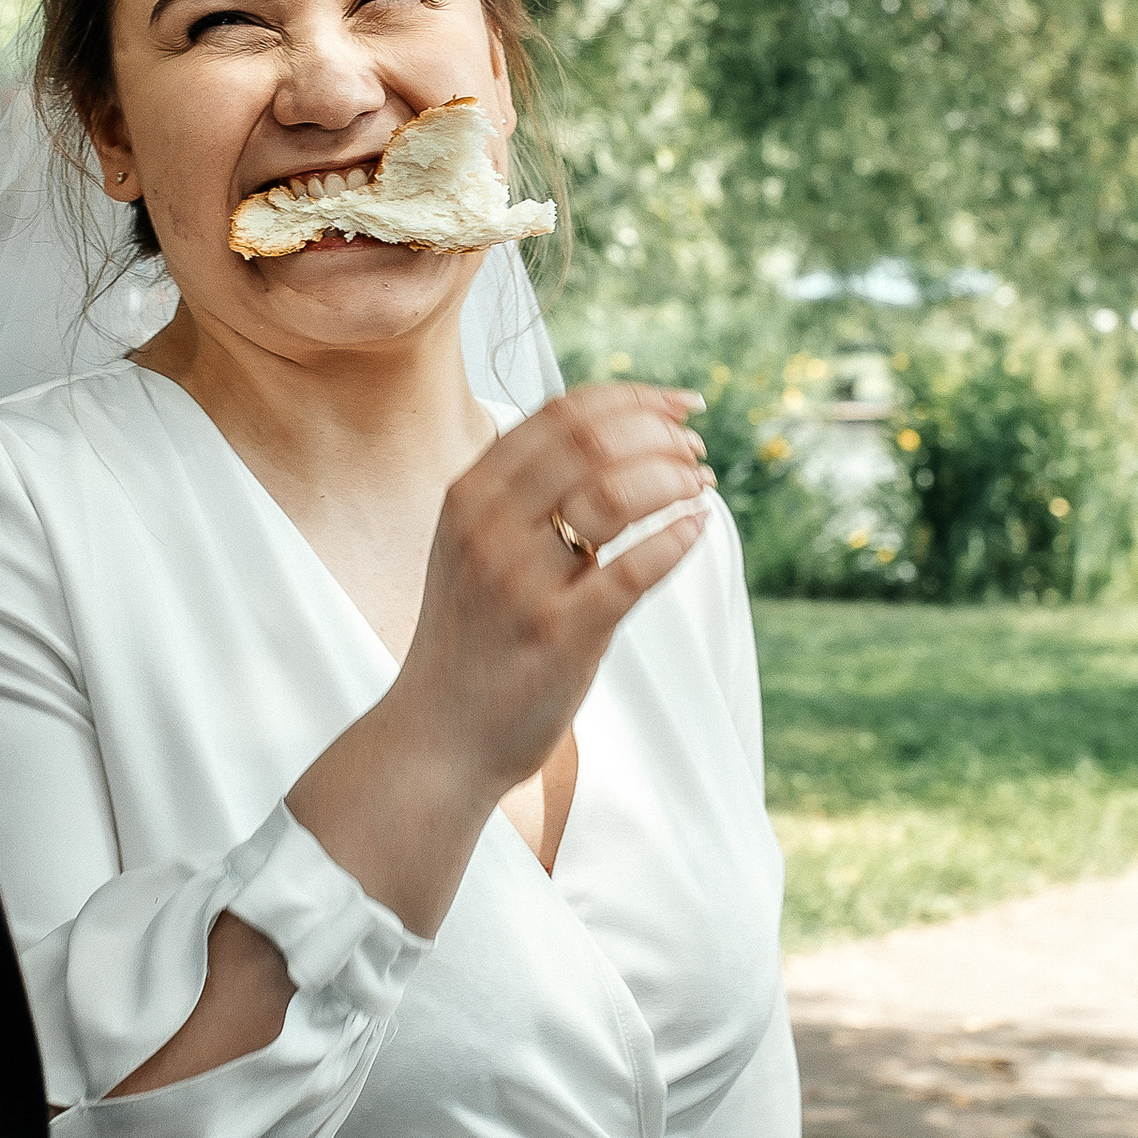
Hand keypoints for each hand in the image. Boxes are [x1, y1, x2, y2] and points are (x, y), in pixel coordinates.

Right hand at [279, 384, 711, 949]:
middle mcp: (488, 528)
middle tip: (697, 450)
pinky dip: (677, 539)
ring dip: (675, 479)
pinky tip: (697, 528)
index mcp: (469, 495)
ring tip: (701, 486)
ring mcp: (521, 581)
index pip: (563, 414)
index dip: (635, 398)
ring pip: (617, 495)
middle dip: (662, 434)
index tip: (680, 404)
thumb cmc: (469, 638)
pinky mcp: (560, 635)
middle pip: (594, 442)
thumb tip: (606, 434)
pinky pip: (633, 570)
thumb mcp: (470, 546)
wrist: (436, 738)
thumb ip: (519, 492)